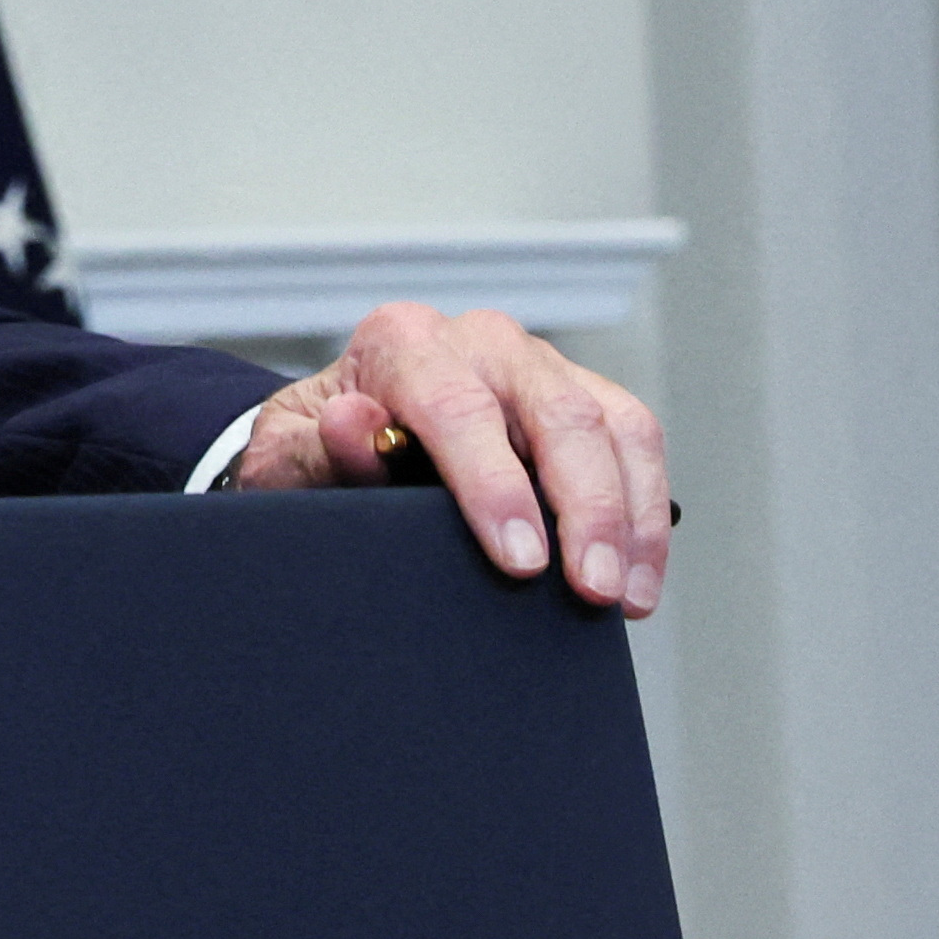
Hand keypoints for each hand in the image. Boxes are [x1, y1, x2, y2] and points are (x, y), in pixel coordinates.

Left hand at [224, 303, 669, 616]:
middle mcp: (480, 341)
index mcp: (402, 341)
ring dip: (631, 517)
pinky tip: (639, 578)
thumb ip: (318, 448)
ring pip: (616, 425)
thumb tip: (353, 423)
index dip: (495, 486)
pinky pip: (637, 444)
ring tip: (624, 598)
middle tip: (591, 590)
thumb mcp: (291, 453)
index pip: (458, 406)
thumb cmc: (317, 447)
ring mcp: (540, 365)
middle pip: (557, 413)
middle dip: (585, 509)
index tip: (521, 560)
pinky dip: (646, 514)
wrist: (342, 431)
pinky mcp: (585, 396)